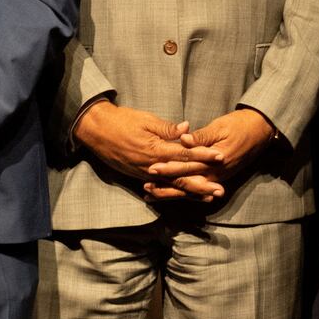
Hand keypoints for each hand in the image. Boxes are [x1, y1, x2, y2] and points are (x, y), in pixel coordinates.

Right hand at [72, 101, 223, 182]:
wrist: (97, 131)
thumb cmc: (123, 121)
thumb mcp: (147, 121)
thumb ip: (167, 129)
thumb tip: (188, 128)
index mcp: (156, 149)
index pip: (185, 154)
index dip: (204, 156)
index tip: (220, 157)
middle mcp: (152, 166)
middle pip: (181, 177)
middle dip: (202, 184)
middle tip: (221, 190)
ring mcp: (145, 174)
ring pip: (172, 186)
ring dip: (191, 192)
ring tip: (208, 197)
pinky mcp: (139, 176)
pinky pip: (160, 187)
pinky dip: (173, 193)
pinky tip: (185, 197)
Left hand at [143, 109, 277, 202]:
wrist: (261, 130)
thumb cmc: (240, 125)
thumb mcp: (221, 127)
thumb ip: (201, 136)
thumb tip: (183, 140)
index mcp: (216, 160)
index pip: (188, 166)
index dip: (169, 167)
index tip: (152, 168)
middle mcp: (216, 173)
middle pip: (187, 182)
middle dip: (166, 184)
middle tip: (146, 187)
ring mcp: (218, 177)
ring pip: (191, 189)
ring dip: (172, 192)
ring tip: (152, 195)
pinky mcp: (219, 176)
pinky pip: (199, 187)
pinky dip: (185, 192)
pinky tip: (172, 193)